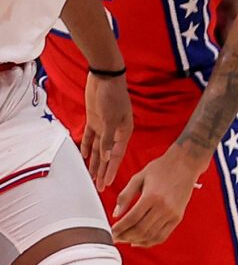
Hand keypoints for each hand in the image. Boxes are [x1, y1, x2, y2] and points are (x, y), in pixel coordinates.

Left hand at [80, 72, 130, 188]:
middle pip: (107, 156)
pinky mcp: (95, 120)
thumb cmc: (113, 96)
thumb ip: (108, 139)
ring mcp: (104, 126)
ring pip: (99, 149)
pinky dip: (88, 147)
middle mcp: (115, 132)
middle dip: (103, 171)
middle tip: (98, 187)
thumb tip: (106, 157)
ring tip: (91, 177)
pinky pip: (91, 138)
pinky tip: (85, 156)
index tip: (106, 185)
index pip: (116, 156)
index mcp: (124, 132)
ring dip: (95, 162)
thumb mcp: (111, 118)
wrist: (105, 77)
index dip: (111, 171)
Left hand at [110, 147, 205, 246]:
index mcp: (151, 196)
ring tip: (124, 240)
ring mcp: (172, 214)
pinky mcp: (178, 217)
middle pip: (140, 229)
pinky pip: (163, 235)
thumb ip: (125, 196)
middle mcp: (163, 207)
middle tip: (114, 238)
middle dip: (125, 236)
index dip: (119, 228)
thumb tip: (116, 214)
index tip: (110, 231)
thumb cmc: (161, 168)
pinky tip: (139, 241)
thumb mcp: (138, 177)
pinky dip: (150, 241)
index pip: (131, 219)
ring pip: (151, 235)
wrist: (186, 164)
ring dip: (136, 240)